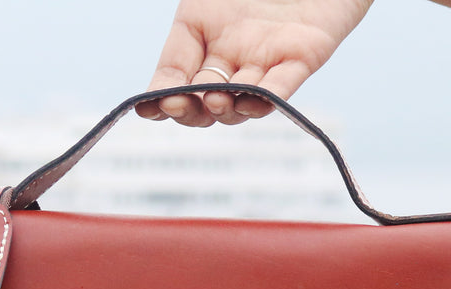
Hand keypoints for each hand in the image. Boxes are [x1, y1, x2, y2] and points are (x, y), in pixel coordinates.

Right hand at [140, 0, 374, 125]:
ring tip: (215, 101)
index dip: (159, 96)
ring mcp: (265, 57)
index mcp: (202, 27)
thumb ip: (187, 17)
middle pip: (203, 96)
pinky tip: (251, 103)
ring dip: (225, 108)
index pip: (173, 73)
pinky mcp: (302, 57)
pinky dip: (267, 98)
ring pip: (240, 99)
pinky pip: (282, 85)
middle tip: (179, 105)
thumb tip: (159, 58)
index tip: (148, 110)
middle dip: (189, 107)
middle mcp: (231, 50)